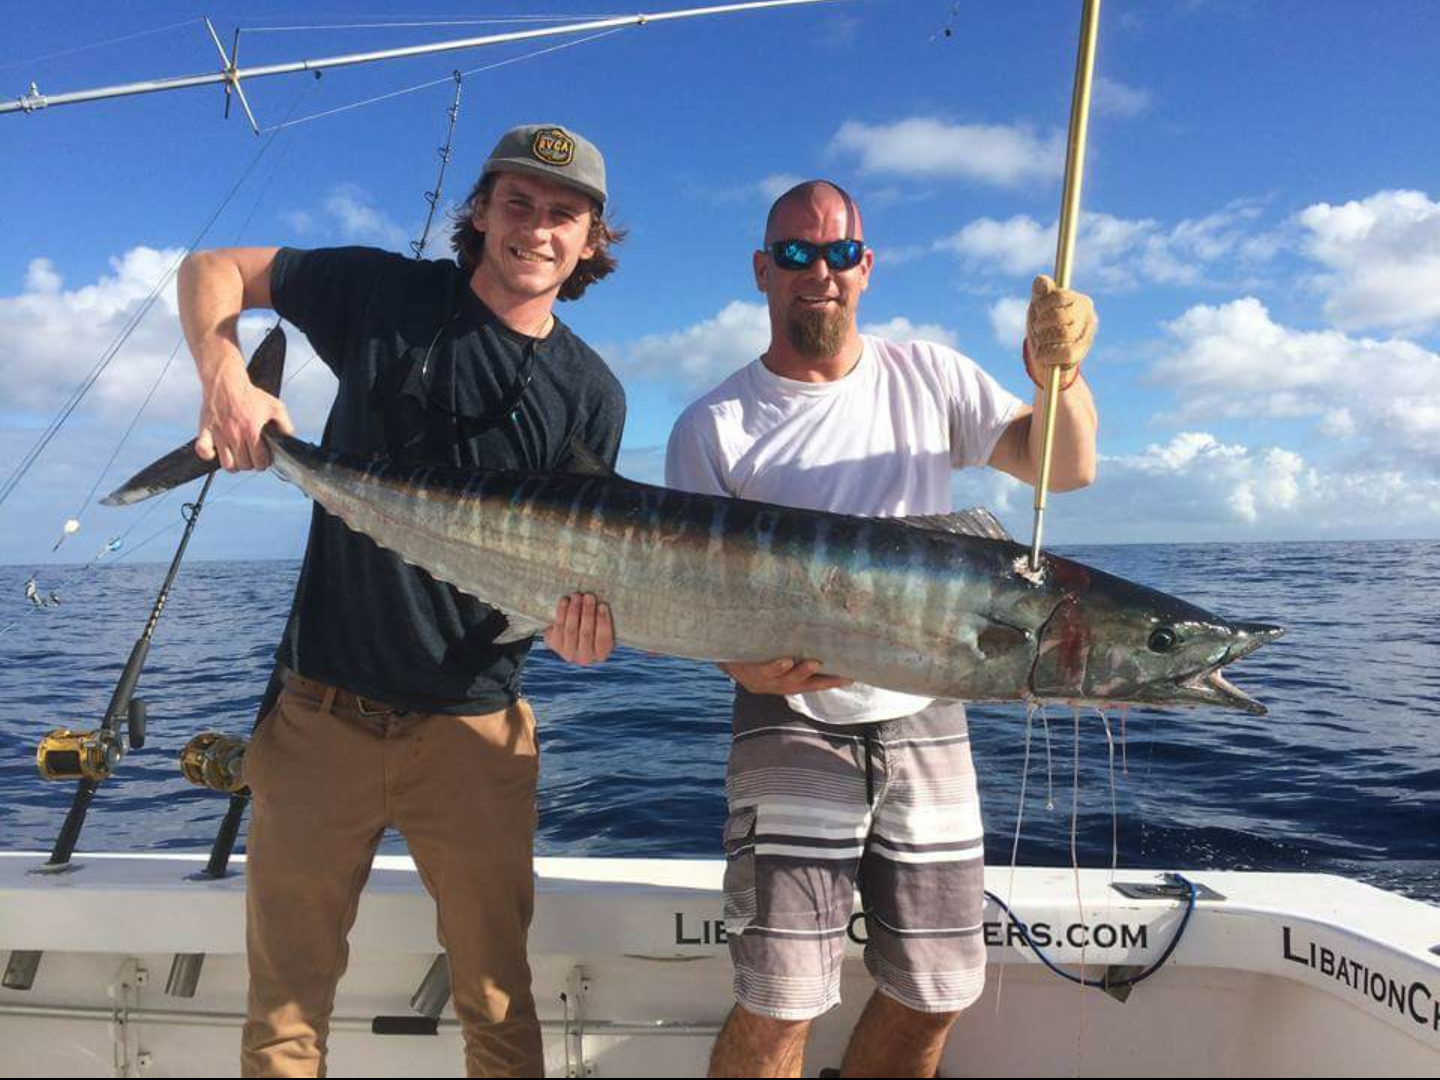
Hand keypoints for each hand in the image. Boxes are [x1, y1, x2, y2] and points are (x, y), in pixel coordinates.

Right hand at [195, 370, 294, 471]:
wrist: (227, 381)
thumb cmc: (250, 395)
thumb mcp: (275, 407)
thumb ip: (286, 424)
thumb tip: (289, 439)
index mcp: (252, 430)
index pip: (260, 461)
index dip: (264, 462)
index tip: (263, 457)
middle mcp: (235, 434)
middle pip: (244, 465)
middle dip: (251, 463)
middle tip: (251, 456)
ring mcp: (219, 433)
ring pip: (227, 464)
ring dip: (234, 464)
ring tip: (238, 456)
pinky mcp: (205, 429)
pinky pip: (202, 450)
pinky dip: (209, 455)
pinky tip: (217, 451)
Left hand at [544, 593, 614, 665]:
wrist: (572, 632)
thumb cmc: (594, 624)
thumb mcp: (602, 625)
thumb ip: (604, 617)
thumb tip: (605, 599)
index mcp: (601, 654)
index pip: (603, 639)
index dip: (603, 622)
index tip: (603, 605)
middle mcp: (585, 657)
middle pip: (586, 634)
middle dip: (588, 613)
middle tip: (589, 596)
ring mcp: (568, 653)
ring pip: (571, 630)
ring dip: (574, 611)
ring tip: (576, 596)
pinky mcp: (554, 644)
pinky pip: (557, 627)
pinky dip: (561, 612)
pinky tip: (565, 601)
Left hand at [719, 657, 851, 695]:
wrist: (726, 659)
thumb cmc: (760, 657)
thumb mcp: (779, 655)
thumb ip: (797, 649)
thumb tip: (819, 629)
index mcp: (789, 682)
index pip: (815, 684)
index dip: (833, 682)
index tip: (852, 677)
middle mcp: (779, 684)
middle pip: (803, 684)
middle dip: (821, 679)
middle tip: (840, 674)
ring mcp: (765, 679)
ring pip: (786, 678)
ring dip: (800, 672)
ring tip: (814, 663)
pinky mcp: (751, 670)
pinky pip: (764, 669)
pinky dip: (776, 666)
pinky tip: (785, 660)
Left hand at [1025, 274, 1096, 385]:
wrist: (1043, 354)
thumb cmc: (1042, 325)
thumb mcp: (1039, 307)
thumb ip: (1040, 292)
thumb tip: (1041, 280)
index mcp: (1080, 301)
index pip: (1060, 296)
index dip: (1042, 305)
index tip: (1037, 311)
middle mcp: (1088, 316)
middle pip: (1060, 315)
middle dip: (1041, 324)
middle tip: (1037, 328)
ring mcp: (1087, 336)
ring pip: (1063, 333)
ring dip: (1043, 339)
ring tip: (1040, 341)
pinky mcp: (1081, 354)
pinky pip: (1066, 353)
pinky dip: (1048, 354)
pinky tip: (1042, 354)